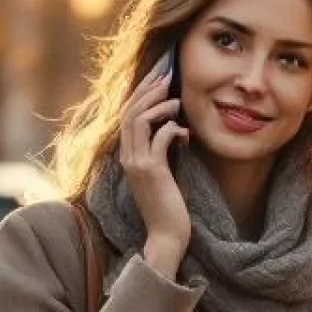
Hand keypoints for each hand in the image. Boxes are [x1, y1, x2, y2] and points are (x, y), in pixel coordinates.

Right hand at [120, 69, 189, 275]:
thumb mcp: (162, 174)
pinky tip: (185, 133)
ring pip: (139, 121)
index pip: (127, 117)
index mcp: (127, 157)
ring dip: (159, 105)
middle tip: (165, 75)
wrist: (166, 236)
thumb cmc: (168, 207)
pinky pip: (159, 138)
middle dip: (147, 90)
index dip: (140, 95)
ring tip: (177, 100)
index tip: (156, 78)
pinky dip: (172, 129)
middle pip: (129, 112)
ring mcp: (137, 164)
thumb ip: (160, 152)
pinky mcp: (152, 171)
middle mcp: (127, 158)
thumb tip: (173, 129)